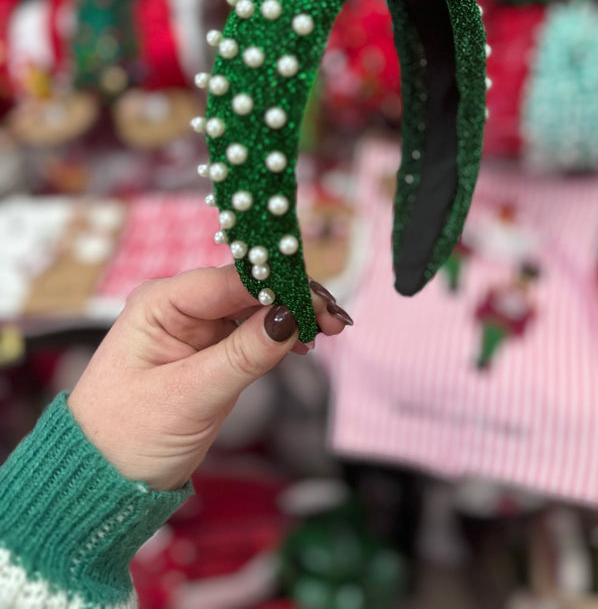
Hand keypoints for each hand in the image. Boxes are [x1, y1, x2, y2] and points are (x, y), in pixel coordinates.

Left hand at [68, 266, 350, 490]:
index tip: (316, 299)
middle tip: (334, 318)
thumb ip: (243, 354)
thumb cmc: (126, 436)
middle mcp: (180, 306)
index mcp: (161, 302)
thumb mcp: (190, 396)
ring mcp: (197, 328)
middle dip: (293, 298)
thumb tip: (290, 316)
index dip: (278, 284)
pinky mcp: (210, 351)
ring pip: (257, 308)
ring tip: (331, 329)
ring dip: (294, 316)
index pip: (231, 279)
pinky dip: (281, 334)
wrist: (101, 480)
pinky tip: (306, 342)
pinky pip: (253, 332)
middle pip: (249, 288)